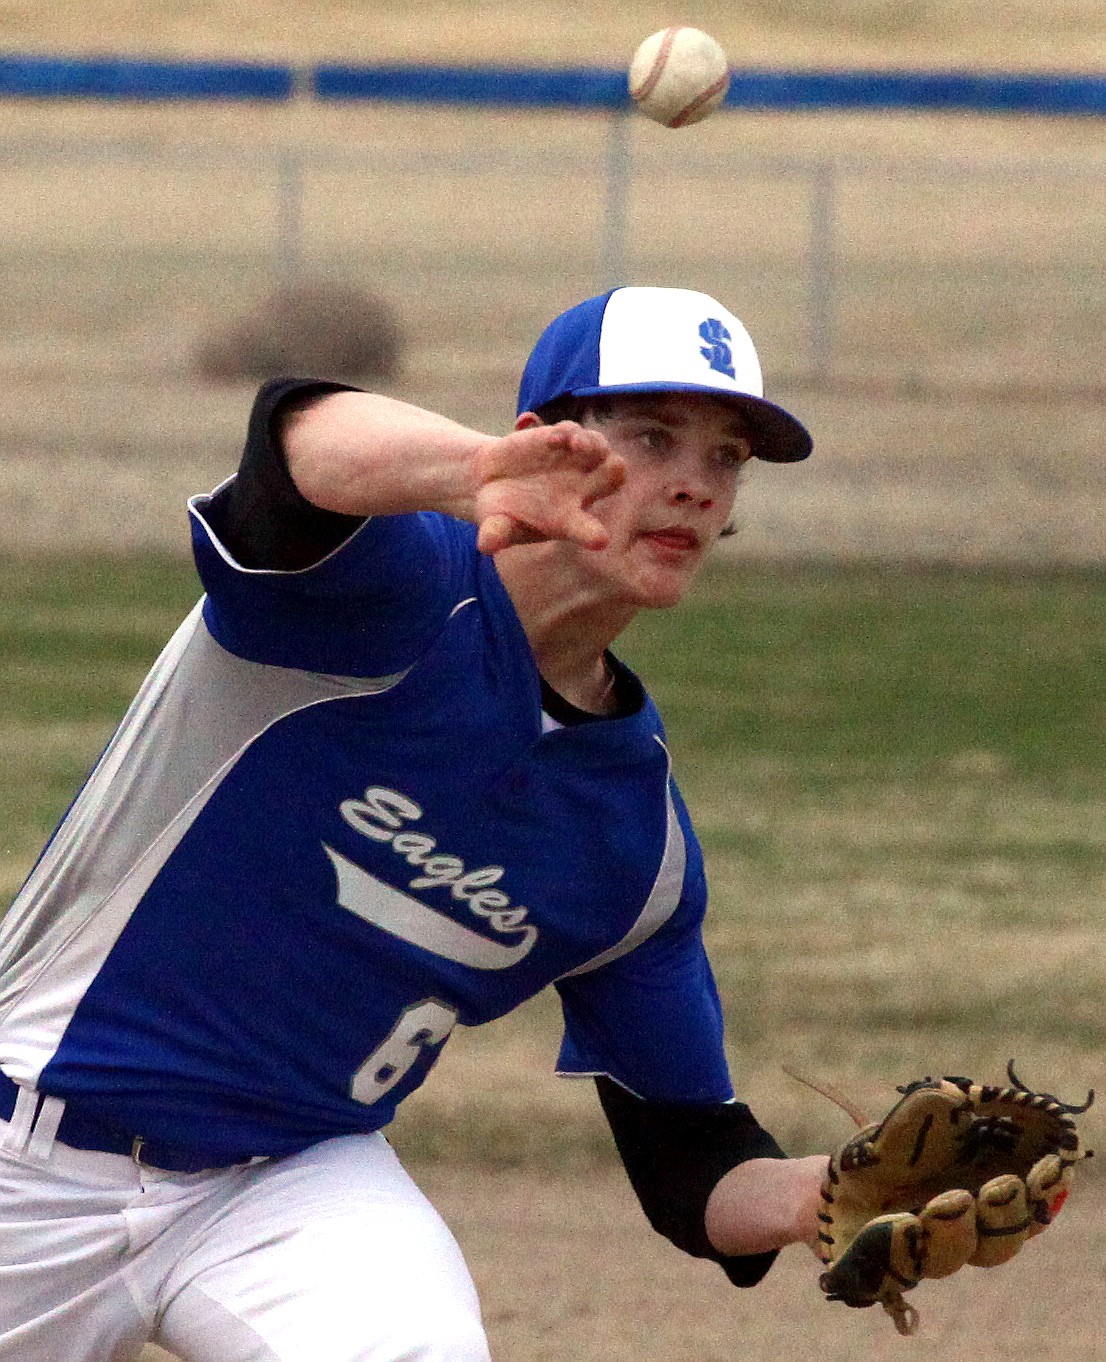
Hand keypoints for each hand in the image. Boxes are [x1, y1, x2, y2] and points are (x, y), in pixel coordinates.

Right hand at [471, 421, 624, 555]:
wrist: (492, 482)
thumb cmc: (501, 513)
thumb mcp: (495, 527)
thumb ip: (496, 535)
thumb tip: (486, 544)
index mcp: (569, 521)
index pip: (587, 531)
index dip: (592, 534)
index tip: (598, 540)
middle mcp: (581, 490)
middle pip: (612, 479)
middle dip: (614, 472)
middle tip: (612, 465)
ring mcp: (574, 462)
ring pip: (599, 449)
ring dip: (593, 443)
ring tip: (576, 444)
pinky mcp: (560, 440)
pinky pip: (572, 431)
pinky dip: (566, 431)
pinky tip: (552, 438)